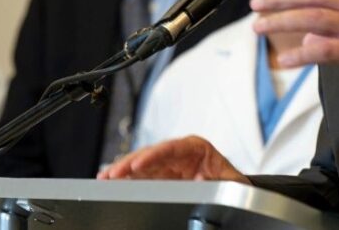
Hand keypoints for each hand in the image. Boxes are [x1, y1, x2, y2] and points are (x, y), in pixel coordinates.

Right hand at [96, 136, 248, 182]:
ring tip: (105, 177)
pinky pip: (140, 177)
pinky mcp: (160, 177)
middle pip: (150, 155)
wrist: (233, 191)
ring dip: (123, 171)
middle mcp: (178, 154)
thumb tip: (205, 181)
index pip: (171, 148)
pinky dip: (126, 179)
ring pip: (141, 165)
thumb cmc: (231, 181)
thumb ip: (221, 179)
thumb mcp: (231, 180)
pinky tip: (112, 182)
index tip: (139, 164)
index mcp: (196, 148)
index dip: (153, 155)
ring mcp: (167, 165)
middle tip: (113, 173)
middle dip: (130, 163)